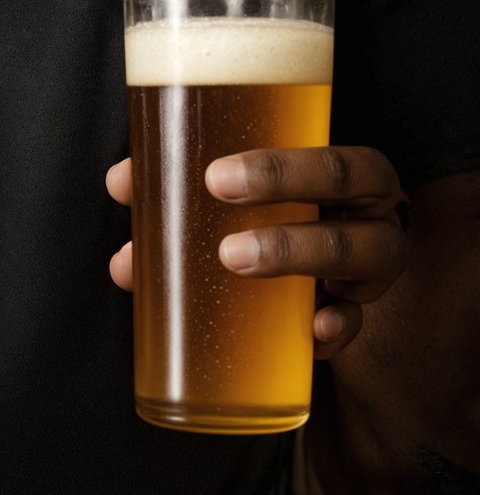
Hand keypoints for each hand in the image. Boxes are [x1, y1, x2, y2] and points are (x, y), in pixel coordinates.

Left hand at [106, 146, 409, 358]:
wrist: (315, 240)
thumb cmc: (271, 199)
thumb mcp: (241, 181)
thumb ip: (185, 175)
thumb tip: (123, 181)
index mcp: (349, 172)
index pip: (333, 164)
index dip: (280, 170)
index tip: (214, 176)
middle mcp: (371, 214)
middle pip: (347, 213)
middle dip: (286, 221)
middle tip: (222, 236)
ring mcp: (369, 267)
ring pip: (356, 262)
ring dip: (293, 259)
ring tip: (233, 261)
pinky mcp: (354, 311)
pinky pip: (353, 324)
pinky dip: (334, 328)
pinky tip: (312, 330)